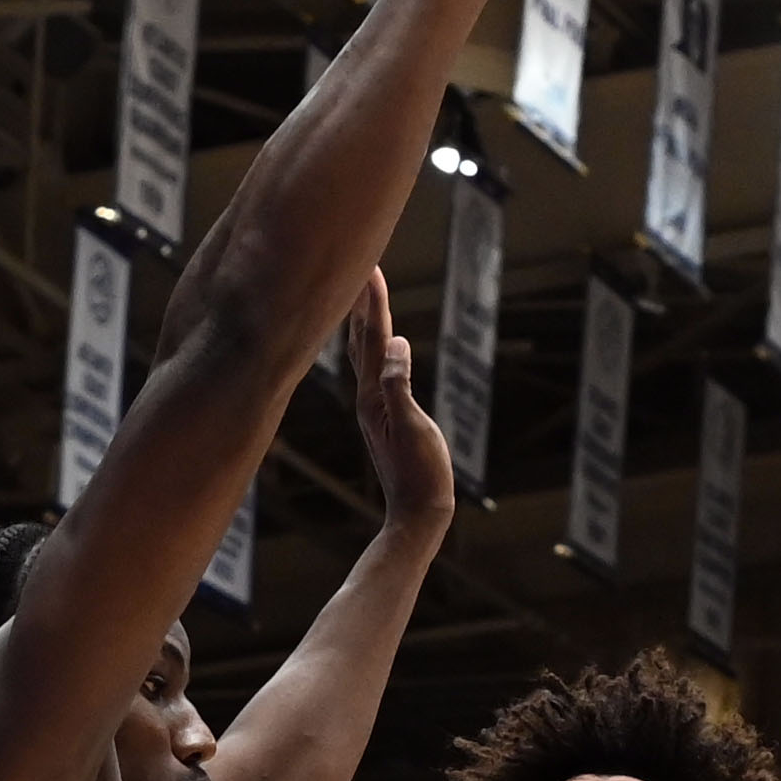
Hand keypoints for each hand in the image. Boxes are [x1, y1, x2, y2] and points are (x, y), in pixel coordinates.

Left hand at [343, 273, 453, 525]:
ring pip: (366, 355)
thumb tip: (395, 343)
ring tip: (362, 295)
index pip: (373, 339)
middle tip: (360, 266)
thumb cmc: (419, 474)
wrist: (417, 514)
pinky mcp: (387, 417)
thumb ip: (400, 385)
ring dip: (364, 322)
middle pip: (360, 340)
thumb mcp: (413, 427)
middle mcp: (368, 397)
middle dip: (360, 303)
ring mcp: (375, 408)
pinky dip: (377, 349)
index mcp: (373, 395)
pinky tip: (382, 346)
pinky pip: (378, 371)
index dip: (373, 302)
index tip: (371, 267)